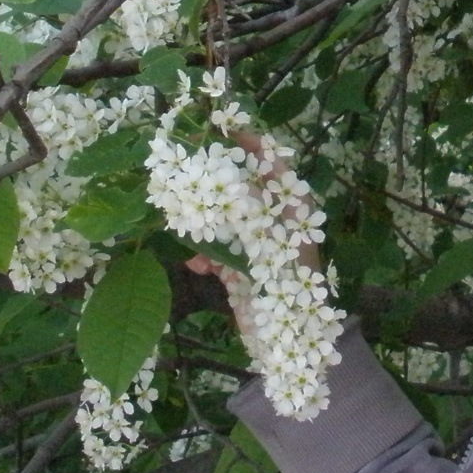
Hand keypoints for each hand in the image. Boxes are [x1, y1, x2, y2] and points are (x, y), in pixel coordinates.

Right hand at [178, 129, 322, 349]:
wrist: (290, 345)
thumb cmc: (289, 289)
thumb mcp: (270, 241)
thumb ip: (249, 209)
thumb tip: (224, 176)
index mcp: (293, 206)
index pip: (271, 161)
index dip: (248, 141)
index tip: (218, 128)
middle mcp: (276, 220)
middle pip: (243, 187)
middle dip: (214, 179)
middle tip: (184, 168)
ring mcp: (258, 246)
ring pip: (225, 219)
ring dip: (203, 219)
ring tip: (179, 216)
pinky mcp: (242, 270)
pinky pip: (217, 252)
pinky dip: (204, 255)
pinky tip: (192, 262)